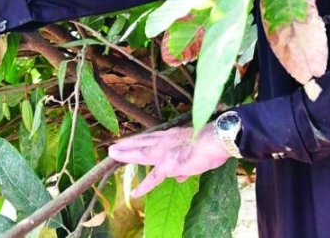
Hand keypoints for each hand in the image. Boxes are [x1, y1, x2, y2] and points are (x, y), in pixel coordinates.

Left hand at [107, 124, 230, 196]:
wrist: (216, 140)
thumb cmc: (210, 144)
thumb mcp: (195, 151)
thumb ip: (184, 166)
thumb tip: (178, 177)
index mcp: (173, 136)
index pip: (152, 138)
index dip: (140, 140)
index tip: (129, 141)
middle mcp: (166, 141)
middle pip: (142, 142)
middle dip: (127, 144)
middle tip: (113, 146)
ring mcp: (166, 152)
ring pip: (141, 153)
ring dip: (126, 154)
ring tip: (113, 154)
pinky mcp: (169, 165)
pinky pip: (153, 178)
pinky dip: (144, 186)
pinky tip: (134, 192)